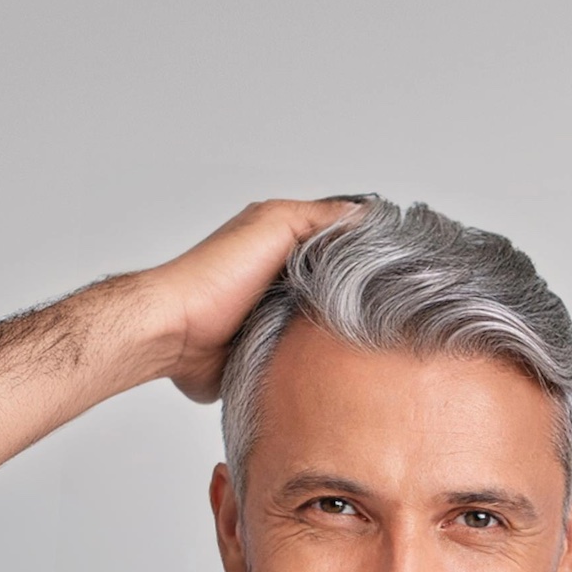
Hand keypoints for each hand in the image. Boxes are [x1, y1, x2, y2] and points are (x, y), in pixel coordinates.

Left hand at [145, 197, 365, 402]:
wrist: (177, 334)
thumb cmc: (214, 277)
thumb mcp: (272, 224)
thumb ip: (317, 216)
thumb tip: (365, 212)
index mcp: (283, 246)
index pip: (338, 245)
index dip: (366, 251)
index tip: (394, 262)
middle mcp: (282, 281)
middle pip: (337, 287)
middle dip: (358, 295)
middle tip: (383, 302)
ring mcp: (277, 319)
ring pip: (326, 324)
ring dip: (339, 330)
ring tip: (364, 332)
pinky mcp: (271, 354)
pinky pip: (308, 358)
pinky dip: (320, 358)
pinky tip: (336, 357)